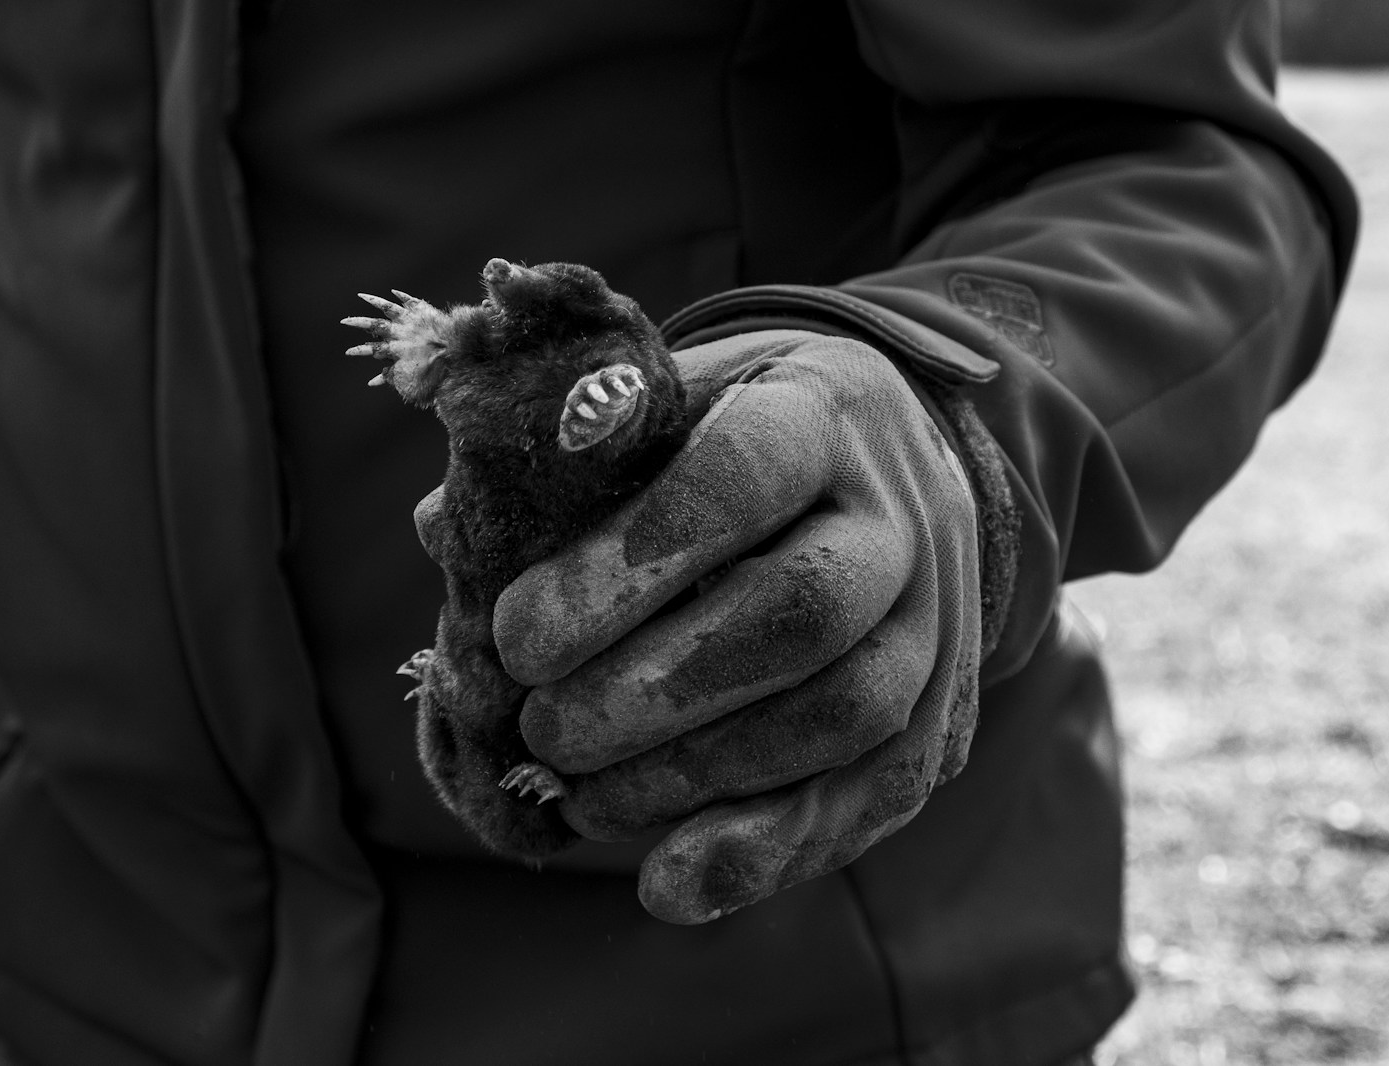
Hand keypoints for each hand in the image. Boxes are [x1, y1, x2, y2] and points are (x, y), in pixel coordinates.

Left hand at [493, 330, 985, 923]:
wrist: (893, 462)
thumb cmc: (739, 436)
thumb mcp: (666, 404)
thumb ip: (564, 463)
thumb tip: (440, 529)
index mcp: (819, 410)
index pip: (742, 474)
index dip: (628, 561)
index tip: (516, 638)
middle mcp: (900, 513)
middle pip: (805, 608)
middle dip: (658, 690)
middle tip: (543, 734)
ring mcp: (939, 616)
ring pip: (848, 711)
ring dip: (703, 776)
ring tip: (585, 800)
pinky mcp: (947, 710)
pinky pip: (879, 794)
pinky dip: (769, 851)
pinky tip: (668, 885)